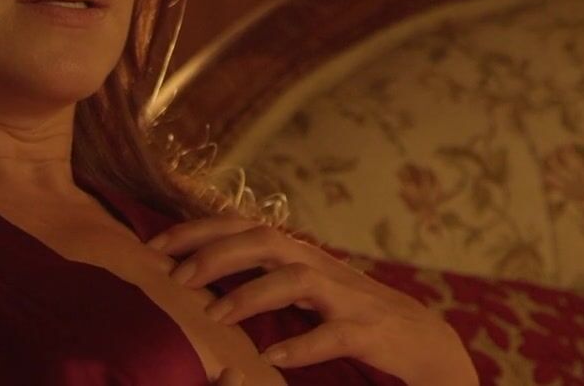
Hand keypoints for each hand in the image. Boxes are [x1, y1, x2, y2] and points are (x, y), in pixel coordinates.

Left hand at [147, 217, 477, 384]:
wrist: (427, 344)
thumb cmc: (357, 318)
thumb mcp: (309, 293)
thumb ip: (267, 280)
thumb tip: (207, 277)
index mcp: (302, 257)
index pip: (244, 227)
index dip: (199, 230)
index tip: (155, 244)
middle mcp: (322, 268)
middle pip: (266, 241)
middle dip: (217, 253)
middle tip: (176, 276)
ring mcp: (348, 298)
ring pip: (297, 279)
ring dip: (251, 295)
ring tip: (215, 316)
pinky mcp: (370, 332)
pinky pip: (334, 334)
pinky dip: (302, 345)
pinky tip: (271, 356)